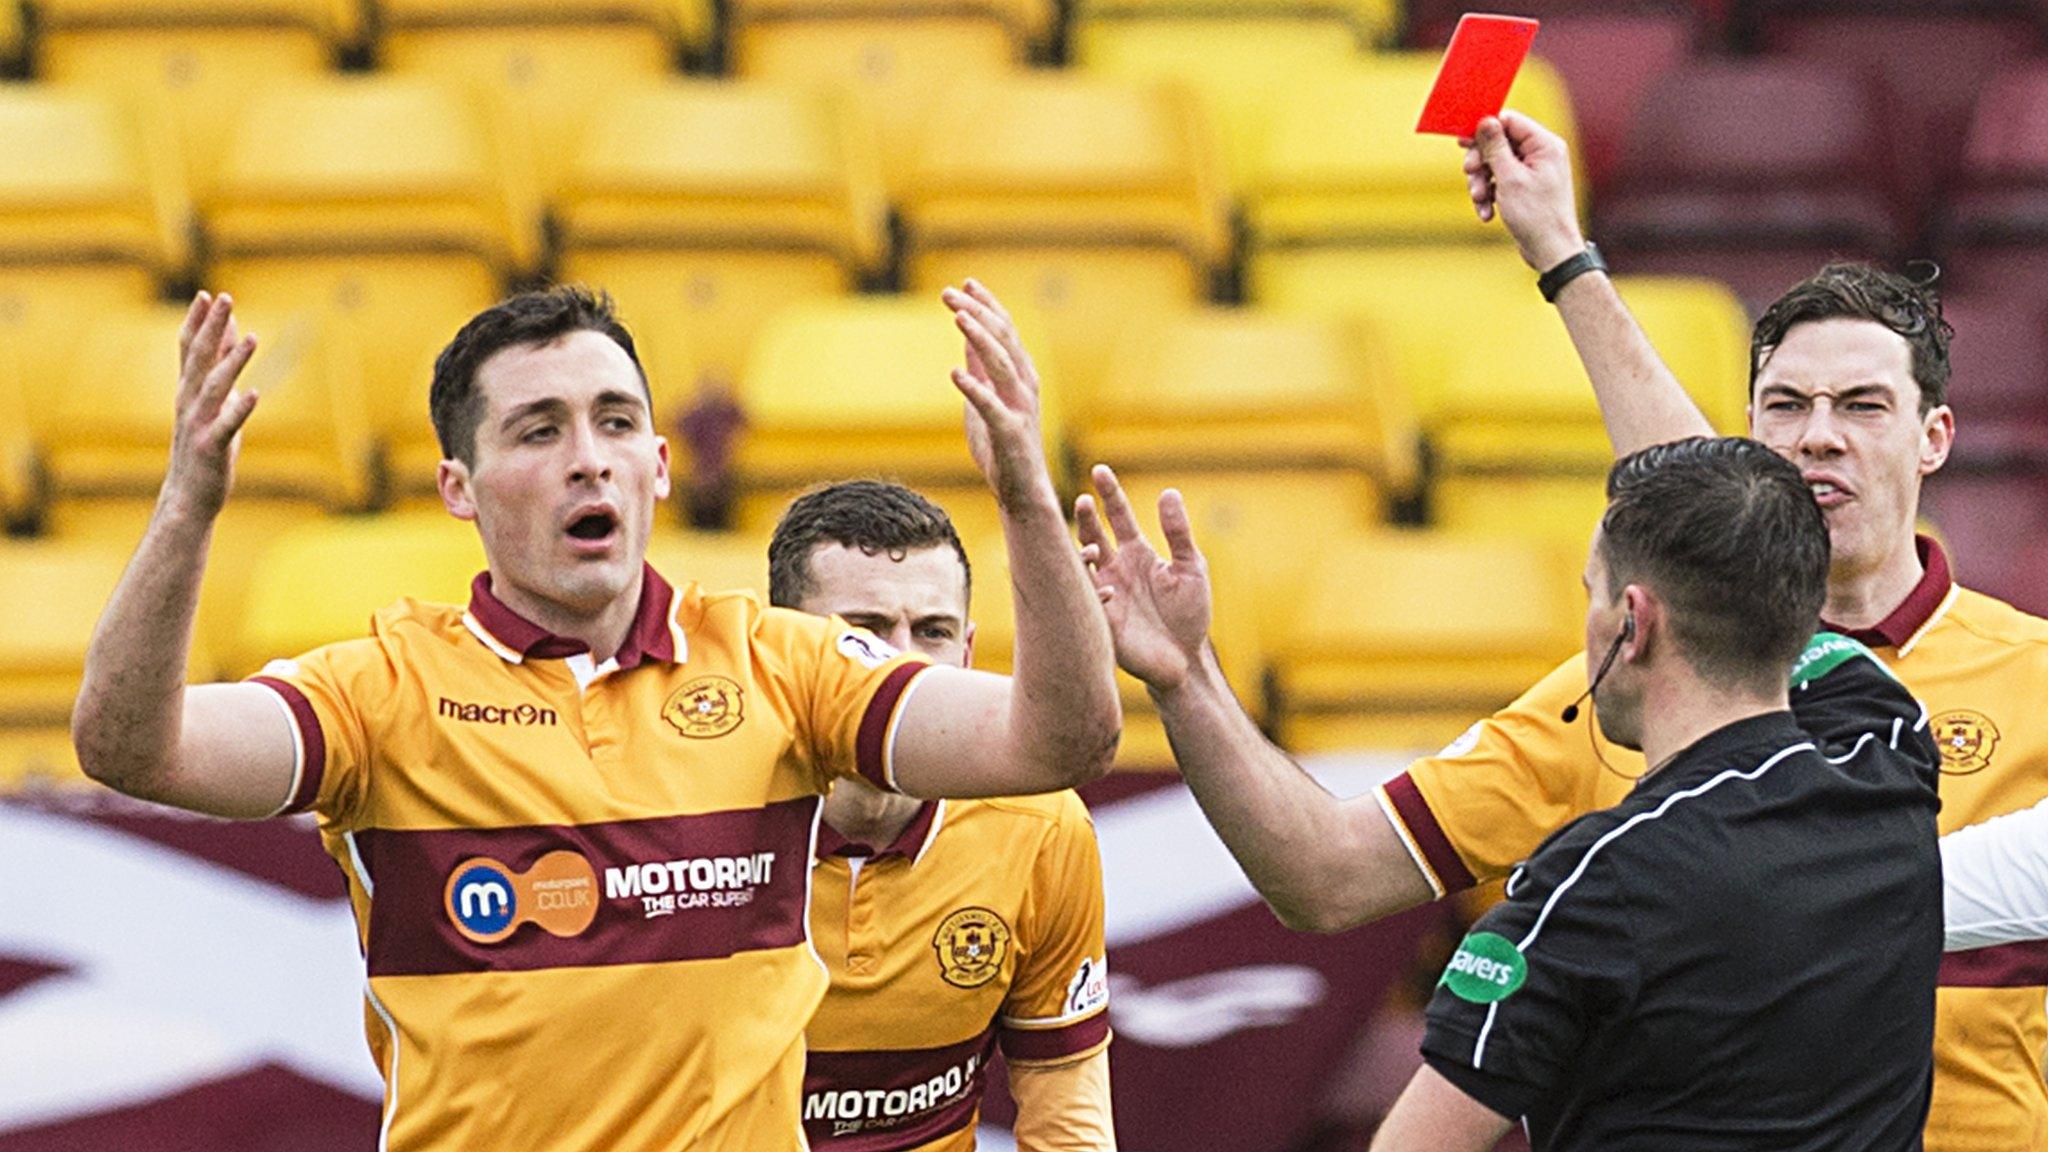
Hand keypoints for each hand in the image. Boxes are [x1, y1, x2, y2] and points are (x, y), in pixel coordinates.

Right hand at [163, 292, 258, 521]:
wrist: (188, 496)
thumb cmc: (203, 445)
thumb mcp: (213, 402)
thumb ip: (220, 369)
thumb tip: (233, 333)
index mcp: (188, 391)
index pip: (189, 349)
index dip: (198, 322)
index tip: (206, 295)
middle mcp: (189, 403)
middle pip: (200, 358)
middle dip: (212, 328)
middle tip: (224, 298)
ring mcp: (198, 424)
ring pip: (215, 387)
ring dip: (232, 361)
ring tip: (251, 338)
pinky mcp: (211, 447)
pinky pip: (227, 425)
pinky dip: (239, 409)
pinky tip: (254, 394)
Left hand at [942, 281, 1054, 512]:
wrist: (1022, 493)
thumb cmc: (1003, 449)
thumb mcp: (985, 401)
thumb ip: (979, 371)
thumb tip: (966, 340)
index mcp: (1021, 376)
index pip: (1006, 331)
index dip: (987, 305)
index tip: (966, 283)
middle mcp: (1025, 386)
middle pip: (1004, 339)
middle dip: (977, 312)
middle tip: (949, 292)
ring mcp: (1020, 408)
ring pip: (1002, 363)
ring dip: (980, 337)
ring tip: (958, 316)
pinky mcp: (1011, 433)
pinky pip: (992, 406)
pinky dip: (974, 388)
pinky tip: (955, 374)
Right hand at [1074, 465, 1211, 692]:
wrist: (1185, 660)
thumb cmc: (1190, 614)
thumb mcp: (1191, 568)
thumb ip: (1178, 532)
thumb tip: (1169, 492)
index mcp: (1136, 553)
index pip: (1117, 516)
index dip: (1109, 493)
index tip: (1100, 470)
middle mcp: (1115, 569)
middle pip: (1093, 534)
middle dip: (1086, 518)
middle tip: (1085, 501)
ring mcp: (1105, 592)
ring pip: (1081, 565)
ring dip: (1082, 554)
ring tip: (1094, 549)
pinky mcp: (1101, 619)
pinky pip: (1087, 600)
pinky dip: (1094, 592)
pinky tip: (1110, 591)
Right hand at [1460, 111, 1585, 272]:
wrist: (1552, 251)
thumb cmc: (1536, 215)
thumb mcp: (1510, 178)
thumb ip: (1495, 147)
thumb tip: (1486, 121)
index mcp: (1544, 145)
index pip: (1510, 121)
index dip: (1485, 130)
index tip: (1463, 142)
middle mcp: (1542, 154)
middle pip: (1500, 144)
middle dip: (1481, 162)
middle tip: (1469, 173)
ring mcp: (1534, 172)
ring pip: (1496, 165)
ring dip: (1482, 183)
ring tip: (1479, 201)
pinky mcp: (1526, 189)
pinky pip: (1501, 183)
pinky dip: (1491, 196)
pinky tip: (1487, 214)